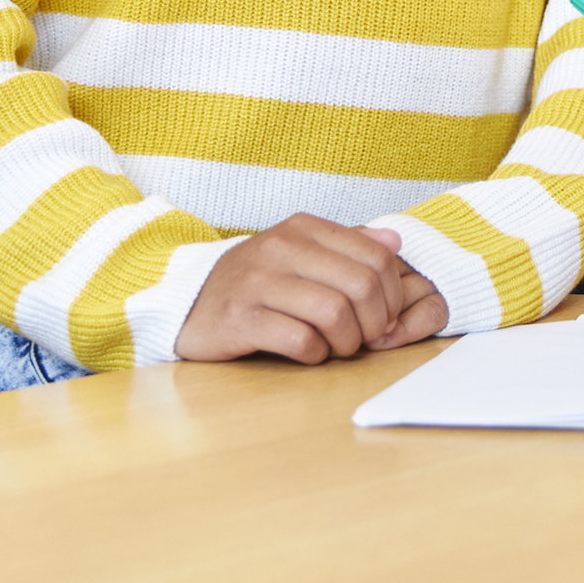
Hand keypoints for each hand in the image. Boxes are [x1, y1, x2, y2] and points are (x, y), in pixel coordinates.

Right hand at [174, 214, 446, 362]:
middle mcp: (281, 247)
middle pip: (361, 286)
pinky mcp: (240, 319)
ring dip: (347, 342)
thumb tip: (394, 243)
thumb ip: (348, 245)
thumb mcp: (301, 252)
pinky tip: (308, 352)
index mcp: (303, 228)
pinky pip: (300, 340)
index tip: (386, 317)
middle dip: (375, 322)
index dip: (392, 294)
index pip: (375, 257)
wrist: (189, 305)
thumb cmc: (257, 283)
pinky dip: (315, 354)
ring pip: (335, 313)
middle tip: (367, 338)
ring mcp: (258, 282)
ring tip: (337, 347)